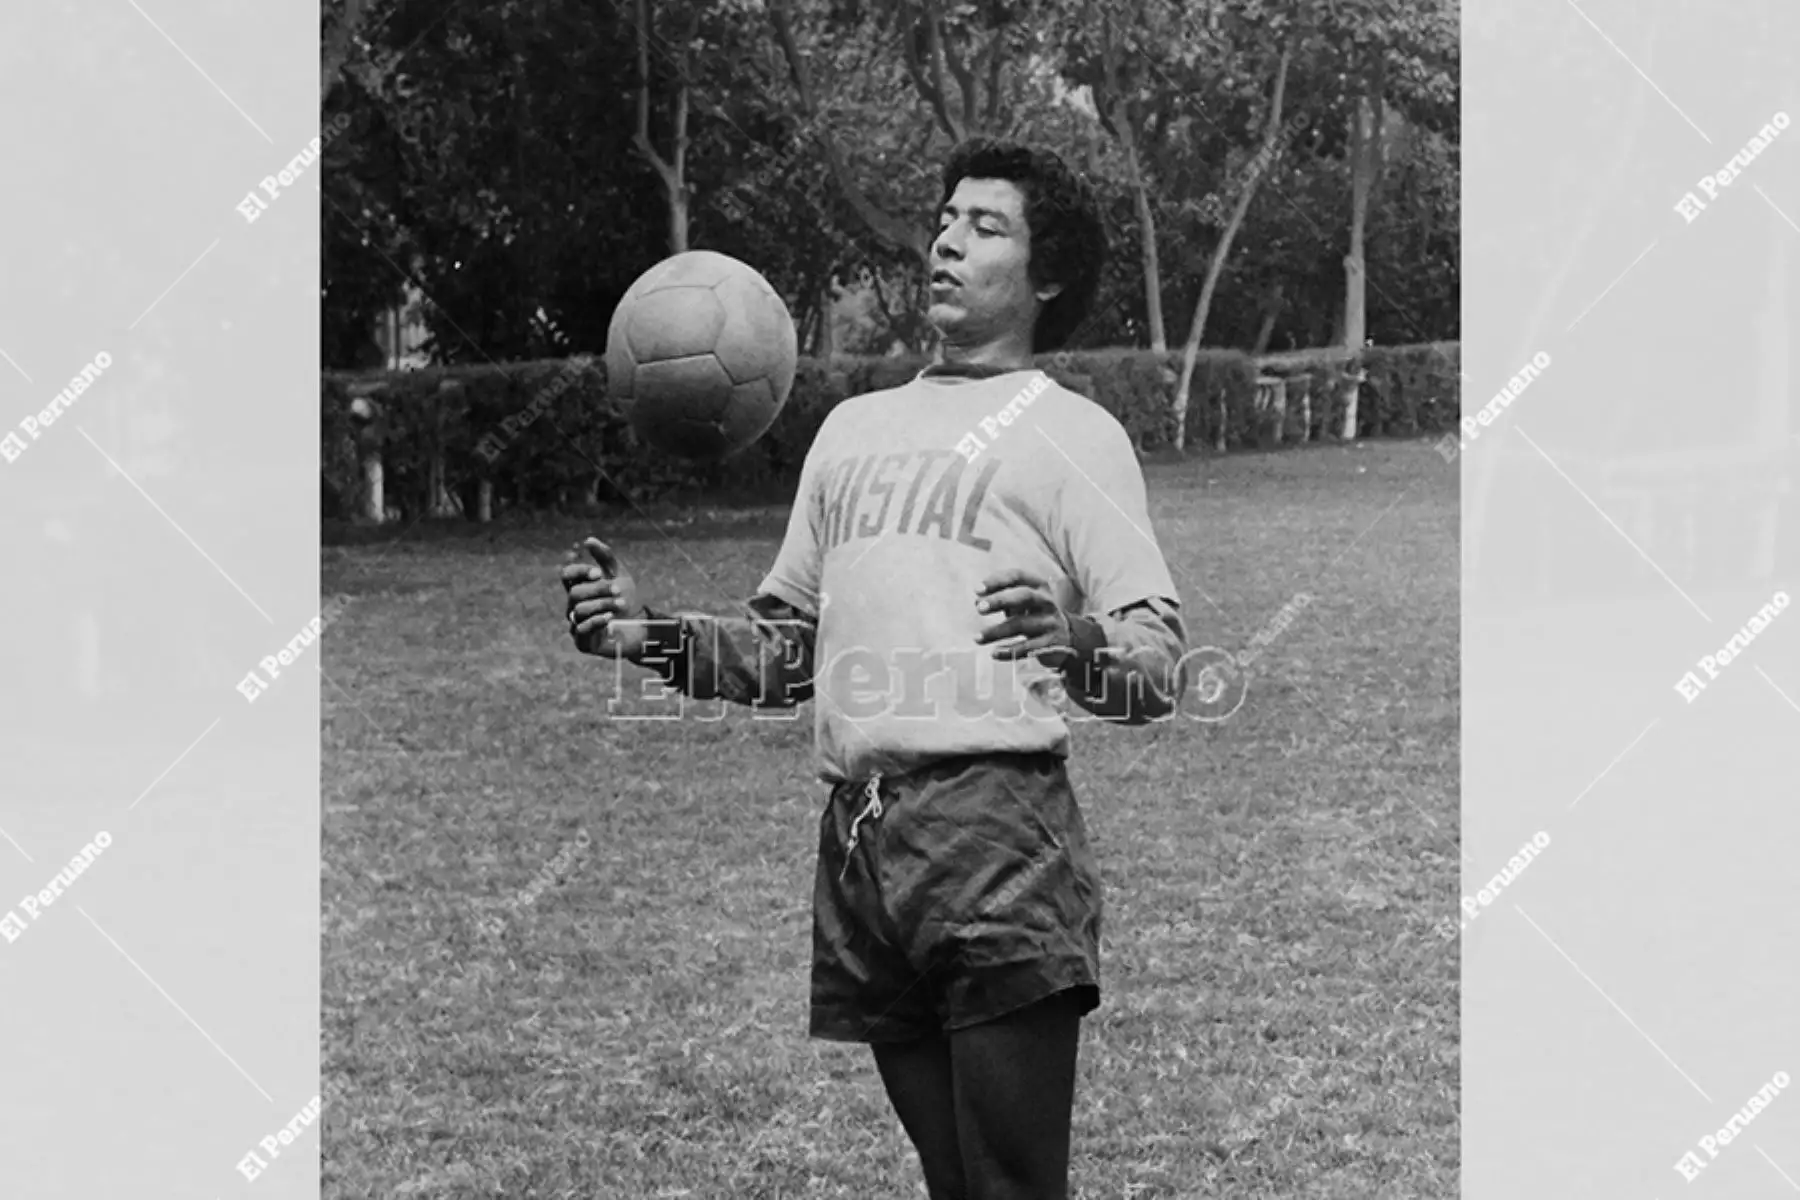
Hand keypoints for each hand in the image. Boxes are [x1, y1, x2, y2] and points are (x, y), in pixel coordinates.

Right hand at [559, 538, 645, 659]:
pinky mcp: (583, 642)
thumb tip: (588, 540)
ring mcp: (576, 624)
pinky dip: (597, 621)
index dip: (579, 572)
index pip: (567, 575)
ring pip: (580, 610)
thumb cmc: (627, 599)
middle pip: (575, 593)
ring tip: (621, 605)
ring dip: (603, 605)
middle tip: (618, 590)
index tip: (599, 573)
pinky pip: (582, 630)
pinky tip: (610, 618)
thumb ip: (605, 557)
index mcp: (579, 587)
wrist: (642, 627)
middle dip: (598, 589)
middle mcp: (573, 606)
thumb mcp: (619, 574)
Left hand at [973, 568, 1073, 664]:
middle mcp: (1046, 601)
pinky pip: (1027, 647)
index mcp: (1038, 586)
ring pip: (1021, 624)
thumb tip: (977, 602)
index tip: (976, 590)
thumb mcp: (1022, 602)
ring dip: (997, 631)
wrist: (1067, 638)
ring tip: (977, 638)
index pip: (1017, 576)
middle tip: (979, 609)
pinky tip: (994, 654)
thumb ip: (1001, 599)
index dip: (997, 581)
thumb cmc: (1035, 614)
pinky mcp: (1050, 643)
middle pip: (1023, 596)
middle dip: (999, 600)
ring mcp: (1050, 622)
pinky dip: (1009, 652)